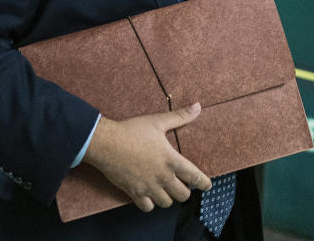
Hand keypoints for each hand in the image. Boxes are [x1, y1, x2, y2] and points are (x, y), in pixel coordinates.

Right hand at [83, 103, 211, 211]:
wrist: (106, 143)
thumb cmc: (132, 131)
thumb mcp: (158, 121)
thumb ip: (180, 116)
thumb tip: (197, 107)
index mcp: (171, 160)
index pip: (195, 177)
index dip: (204, 183)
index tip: (207, 185)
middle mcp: (162, 177)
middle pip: (182, 195)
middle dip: (185, 191)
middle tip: (181, 184)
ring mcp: (148, 187)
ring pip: (166, 203)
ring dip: (168, 197)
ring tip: (166, 188)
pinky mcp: (134, 192)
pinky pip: (148, 207)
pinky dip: (150, 204)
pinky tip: (149, 194)